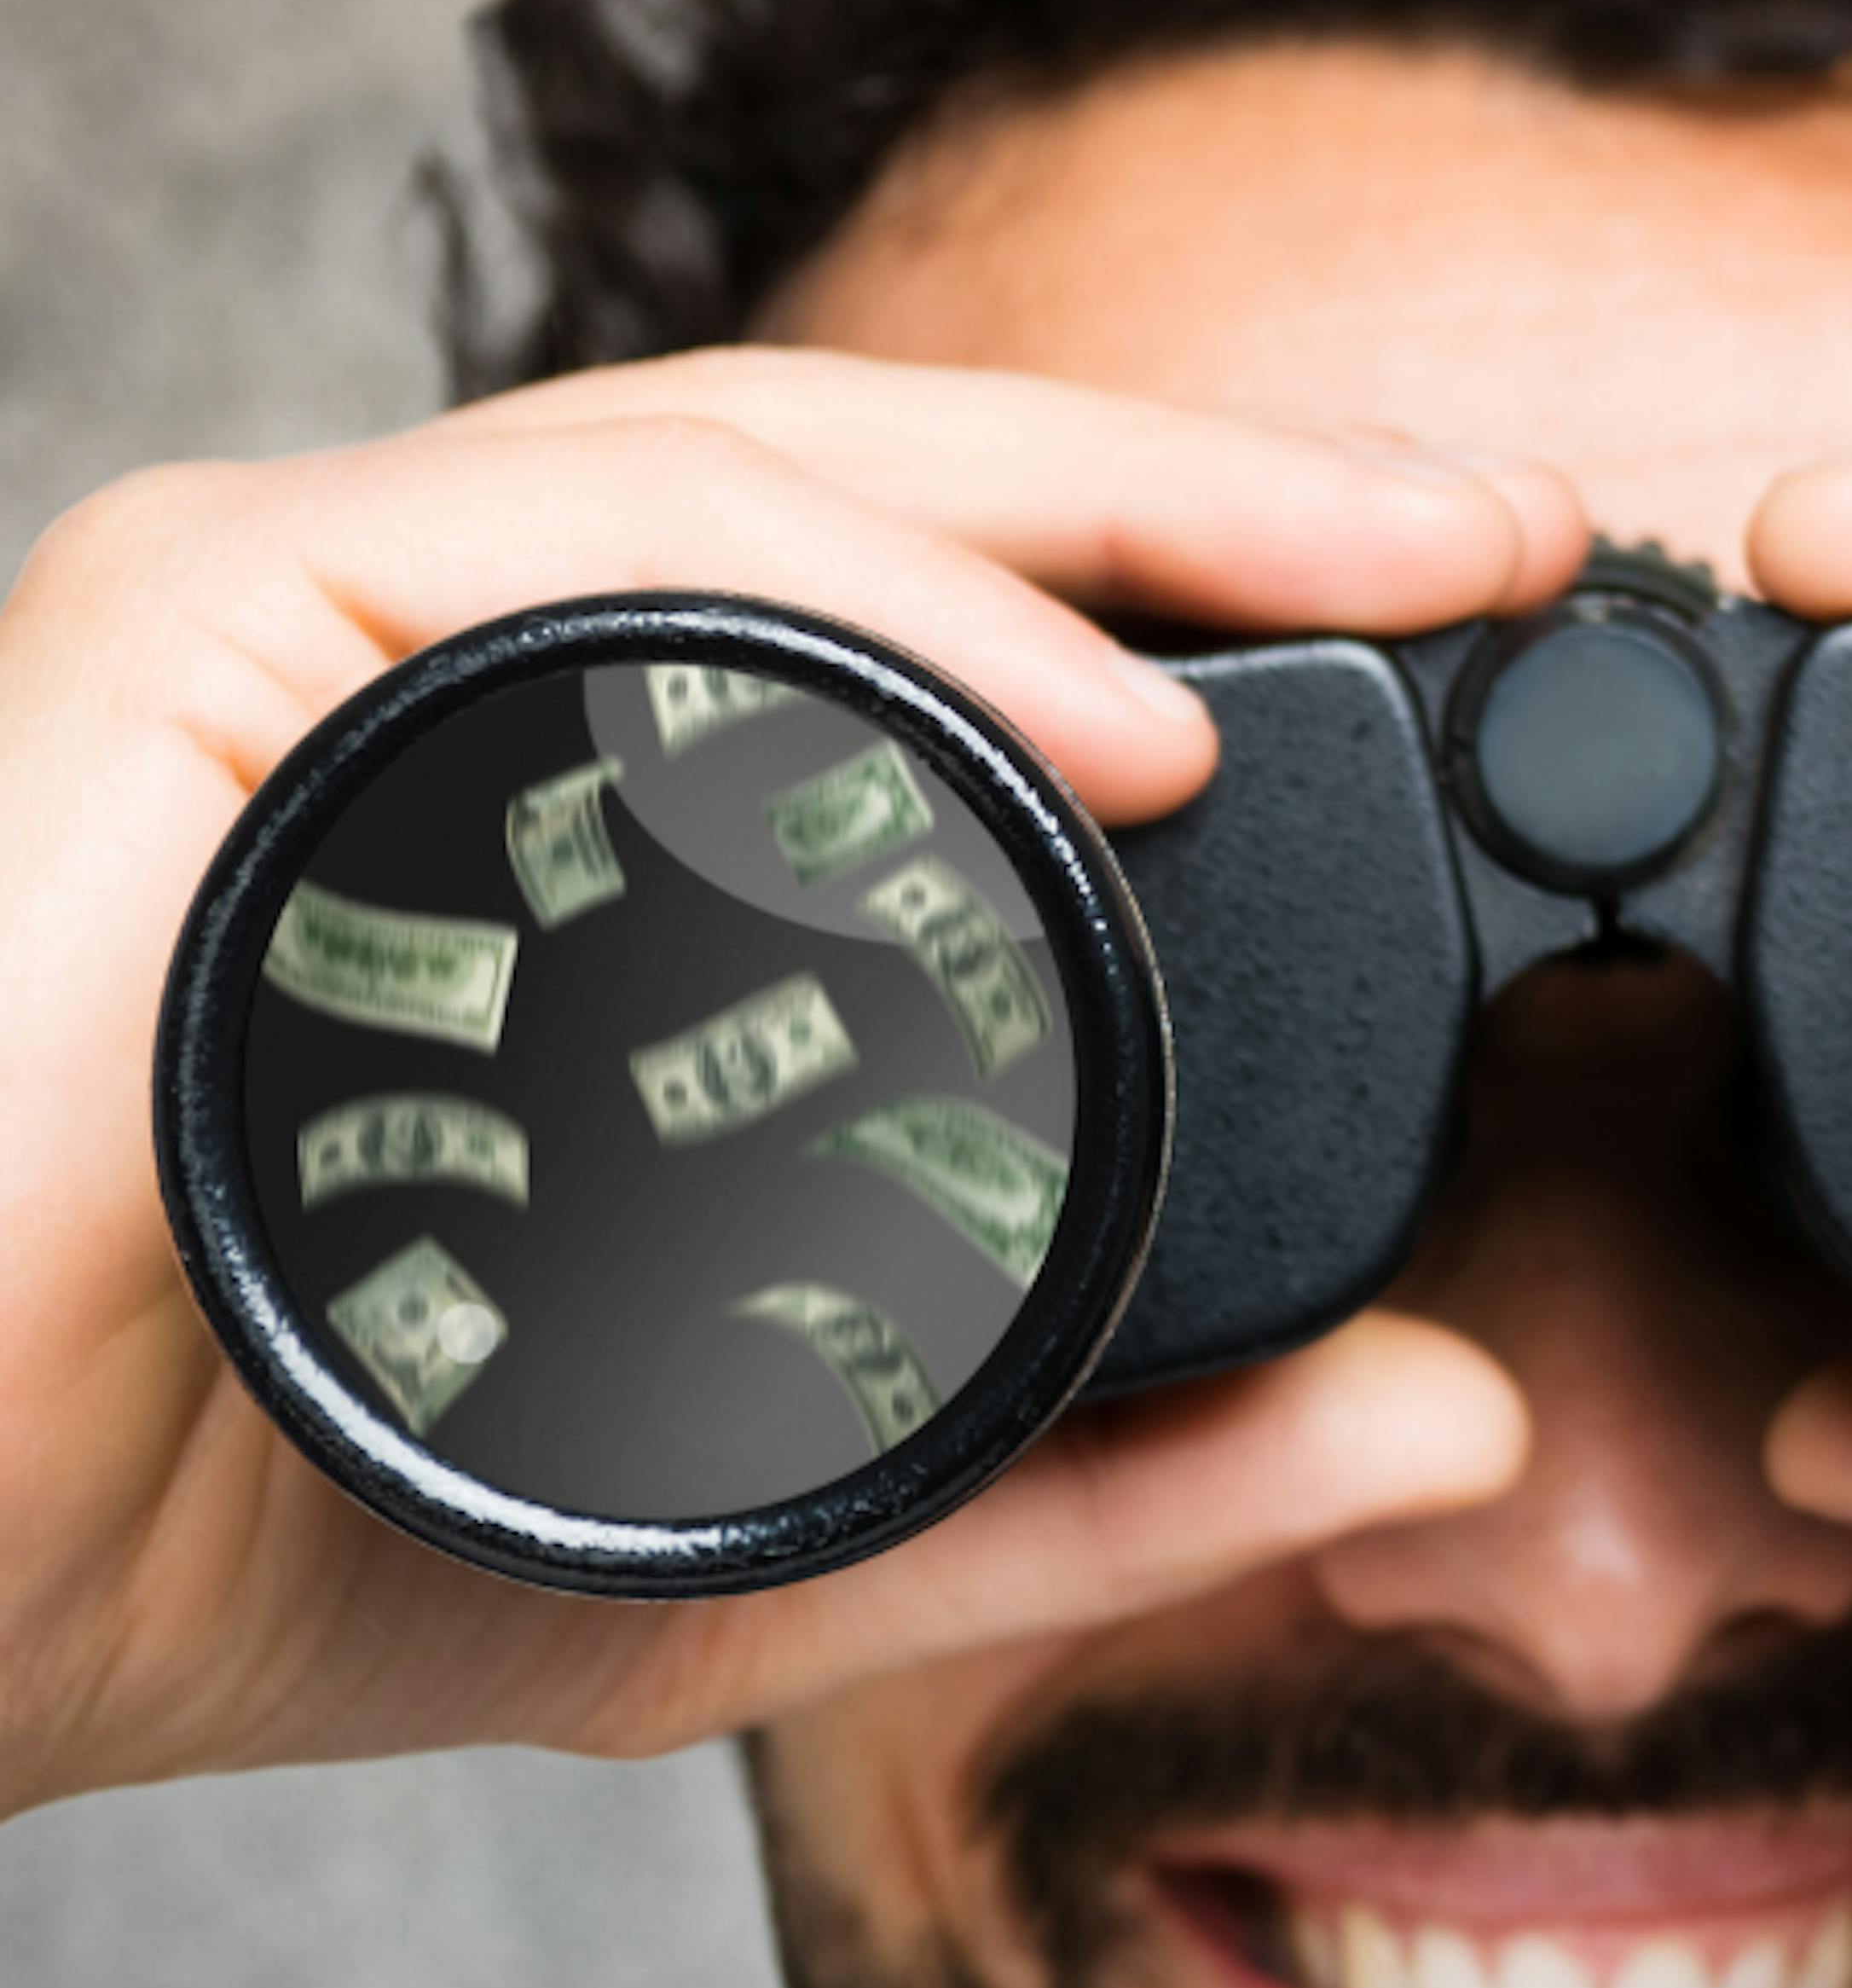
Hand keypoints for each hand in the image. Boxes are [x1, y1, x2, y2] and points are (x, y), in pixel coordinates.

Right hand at [0, 352, 1577, 1814]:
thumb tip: (1463, 1422)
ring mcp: (327, 619)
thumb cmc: (285, 1519)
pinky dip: (880, 610)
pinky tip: (1112, 719)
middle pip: (908, 505)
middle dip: (1233, 495)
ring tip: (1384, 579)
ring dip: (1113, 508)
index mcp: (582, 808)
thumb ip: (1132, 1475)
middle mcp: (459, 671)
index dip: (1220, 602)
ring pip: (780, 469)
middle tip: (1506, 532)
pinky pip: (596, 551)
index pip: (943, 637)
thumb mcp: (809, 1508)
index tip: (1470, 633)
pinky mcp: (211, 626)